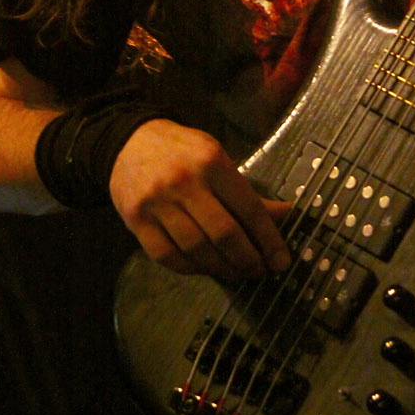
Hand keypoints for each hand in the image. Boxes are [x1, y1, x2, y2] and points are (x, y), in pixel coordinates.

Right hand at [109, 119, 290, 279]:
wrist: (129, 141)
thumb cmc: (182, 151)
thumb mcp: (218, 158)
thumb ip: (247, 191)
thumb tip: (285, 214)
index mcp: (211, 162)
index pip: (248, 208)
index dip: (269, 239)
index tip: (281, 260)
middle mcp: (184, 182)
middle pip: (223, 234)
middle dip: (247, 260)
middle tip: (259, 270)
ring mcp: (157, 202)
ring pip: (196, 249)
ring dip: (221, 268)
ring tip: (235, 272)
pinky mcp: (136, 220)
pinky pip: (167, 256)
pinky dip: (190, 268)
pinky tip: (204, 268)